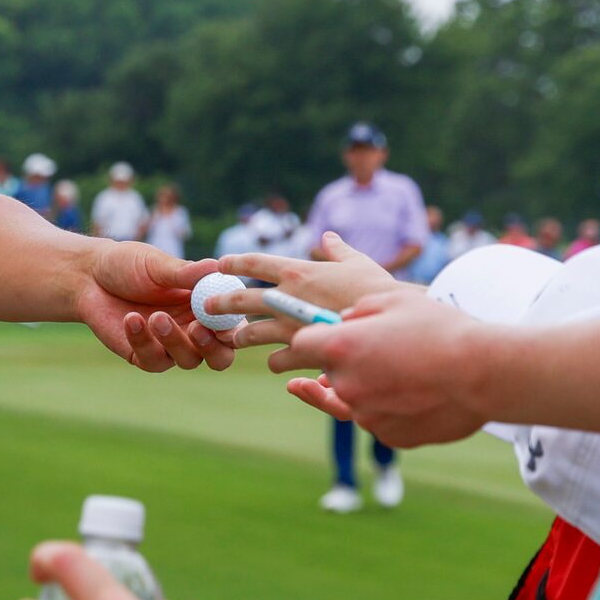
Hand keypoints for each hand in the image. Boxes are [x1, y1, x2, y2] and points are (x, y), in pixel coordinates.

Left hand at [77, 241, 233, 372]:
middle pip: (220, 356)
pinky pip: (153, 360)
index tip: (224, 318)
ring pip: (188, 360)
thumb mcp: (157, 264)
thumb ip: (185, 273)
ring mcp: (170, 346)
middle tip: (196, 329)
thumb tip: (217, 266)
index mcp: (206, 305)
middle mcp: (194, 329)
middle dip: (213, 348)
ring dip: (175, 341)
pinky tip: (130, 319)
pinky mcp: (144, 356)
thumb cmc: (129, 264)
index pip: (233, 325)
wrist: (88, 276)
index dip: (234, 327)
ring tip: (156, 316)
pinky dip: (144, 341)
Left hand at [205, 233, 399, 347]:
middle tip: (207, 306)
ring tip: (235, 340)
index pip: (255, 262)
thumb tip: (329, 237)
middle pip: (242, 299)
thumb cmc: (379, 289)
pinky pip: (277, 360)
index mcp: (299, 271)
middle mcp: (289, 297)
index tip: (220, 263)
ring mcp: (293, 327)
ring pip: (253, 333)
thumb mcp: (359, 263)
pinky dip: (276, 361)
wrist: (392, 324)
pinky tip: (276, 362)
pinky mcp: (302, 352)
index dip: (234, 262)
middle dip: (221, 303)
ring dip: (241, 337)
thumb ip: (339, 250)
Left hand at [268, 288, 498, 446]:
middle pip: (329, 374)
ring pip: (355, 398)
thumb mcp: (397, 300)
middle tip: (378, 349)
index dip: (313, 338)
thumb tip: (346, 321)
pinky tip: (419, 389)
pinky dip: (391, 406)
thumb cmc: (441, 329)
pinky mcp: (390, 436)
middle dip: (345, 363)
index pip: (301, 346)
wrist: (482, 373)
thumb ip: (361, 310)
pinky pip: (380, 418)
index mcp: (341, 347)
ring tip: (404, 367)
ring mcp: (367, 416)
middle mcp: (347, 385)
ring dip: (370, 385)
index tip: (322, 337)